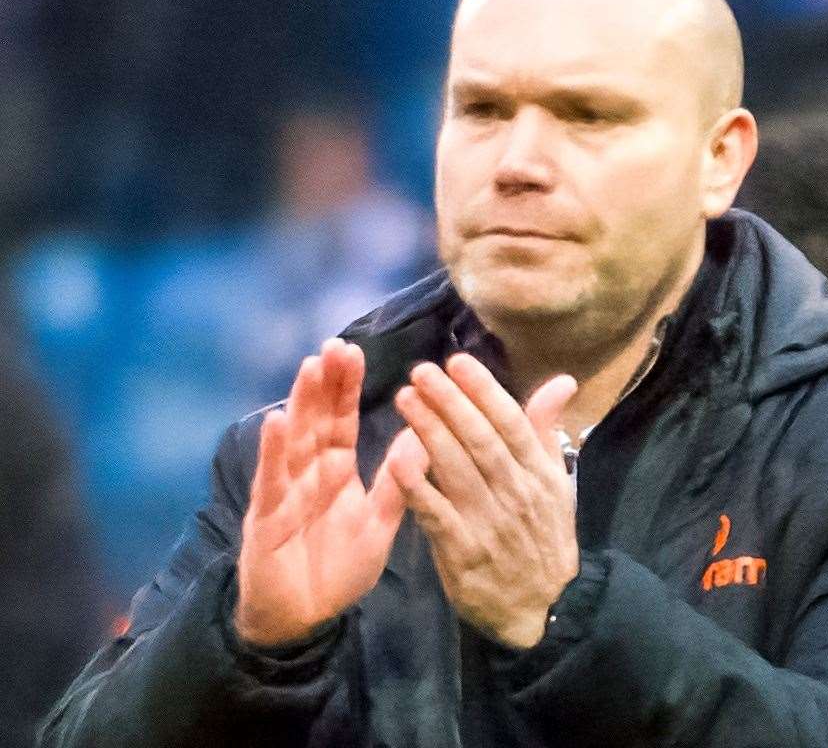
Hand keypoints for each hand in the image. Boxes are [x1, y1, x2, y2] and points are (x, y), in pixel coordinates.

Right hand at [234, 337, 422, 645]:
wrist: (303, 619)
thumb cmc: (338, 569)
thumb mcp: (378, 524)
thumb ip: (399, 482)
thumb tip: (424, 437)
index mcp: (335, 471)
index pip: (341, 420)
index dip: (345, 387)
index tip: (354, 351)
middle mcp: (308, 473)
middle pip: (316, 420)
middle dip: (325, 383)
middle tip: (336, 345)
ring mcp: (285, 490)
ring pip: (293, 439)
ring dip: (300, 403)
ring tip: (311, 366)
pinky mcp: (267, 516)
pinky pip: (271, 479)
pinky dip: (273, 451)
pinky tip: (277, 420)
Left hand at [390, 354, 577, 648]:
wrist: (542, 608)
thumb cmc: (542, 538)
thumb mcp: (555, 484)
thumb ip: (544, 432)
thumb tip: (561, 381)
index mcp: (538, 474)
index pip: (511, 423)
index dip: (484, 391)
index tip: (457, 362)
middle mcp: (515, 493)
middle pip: (480, 440)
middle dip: (450, 403)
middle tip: (420, 371)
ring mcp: (488, 523)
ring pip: (457, 470)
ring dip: (429, 431)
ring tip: (404, 398)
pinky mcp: (462, 552)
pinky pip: (437, 514)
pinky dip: (418, 487)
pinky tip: (396, 460)